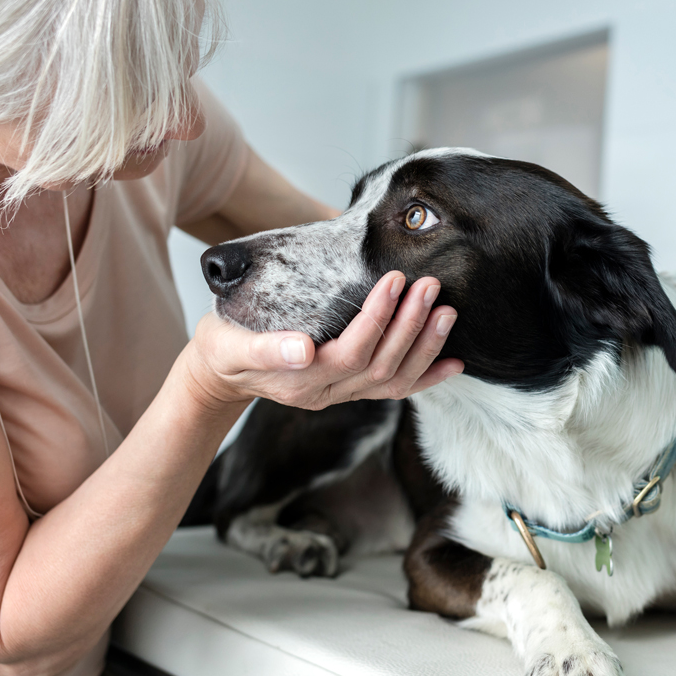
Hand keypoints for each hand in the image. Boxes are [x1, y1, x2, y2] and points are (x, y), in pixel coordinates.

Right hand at [185, 271, 462, 411]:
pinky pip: (395, 390)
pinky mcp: (352, 389)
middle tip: (430, 287)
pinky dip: (426, 377)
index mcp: (302, 380)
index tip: (394, 281)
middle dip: (409, 326)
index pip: (351, 351)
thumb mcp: (229, 345)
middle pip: (380, 365)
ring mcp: (343, 394)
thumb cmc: (225, 348)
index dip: (376, 319)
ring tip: (447, 312)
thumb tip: (302, 349)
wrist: (223, 372)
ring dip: (425, 347)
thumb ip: (264, 349)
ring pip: (394, 380)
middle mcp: (328, 393)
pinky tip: (453, 363)